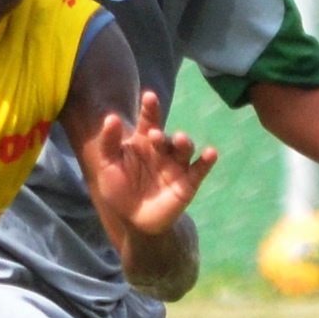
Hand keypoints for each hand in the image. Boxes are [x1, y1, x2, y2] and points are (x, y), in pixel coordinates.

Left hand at [91, 90, 216, 233]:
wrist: (133, 221)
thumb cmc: (119, 190)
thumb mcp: (107, 166)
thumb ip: (109, 142)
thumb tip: (111, 117)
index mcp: (143, 142)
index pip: (148, 120)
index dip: (150, 108)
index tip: (150, 96)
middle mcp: (162, 150)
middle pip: (165, 137)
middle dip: (161, 135)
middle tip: (154, 134)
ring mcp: (176, 165)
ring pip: (184, 149)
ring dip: (184, 142)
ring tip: (180, 139)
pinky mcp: (188, 182)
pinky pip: (200, 169)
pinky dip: (207, 161)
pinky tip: (211, 153)